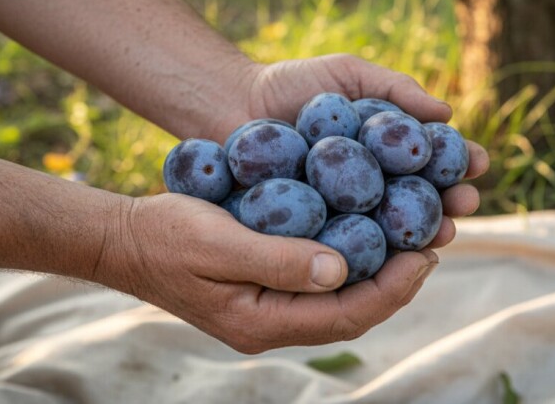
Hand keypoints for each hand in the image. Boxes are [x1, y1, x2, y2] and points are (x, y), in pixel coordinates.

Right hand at [93, 193, 438, 353]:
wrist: (122, 240)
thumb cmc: (164, 236)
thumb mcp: (217, 243)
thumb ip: (278, 260)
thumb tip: (340, 269)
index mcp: (261, 322)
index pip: (345, 315)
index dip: (392, 288)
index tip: (425, 254)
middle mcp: (270, 323)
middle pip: (351, 311)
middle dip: (396, 281)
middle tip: (433, 244)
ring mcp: (267, 308)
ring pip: (339, 297)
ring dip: (378, 270)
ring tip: (413, 238)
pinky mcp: (264, 286)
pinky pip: (320, 280)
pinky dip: (350, 258)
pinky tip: (367, 232)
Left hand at [237, 54, 489, 247]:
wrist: (231, 102)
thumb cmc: (294, 85)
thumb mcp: (348, 75)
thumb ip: (395, 89)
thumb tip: (447, 112)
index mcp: (389, 151)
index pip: (434, 160)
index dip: (459, 163)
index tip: (478, 162)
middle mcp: (374, 186)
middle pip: (422, 200)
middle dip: (450, 203)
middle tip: (464, 204)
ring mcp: (346, 213)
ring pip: (391, 229)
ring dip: (421, 232)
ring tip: (440, 232)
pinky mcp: (316, 233)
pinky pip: (347, 243)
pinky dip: (371, 250)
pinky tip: (389, 253)